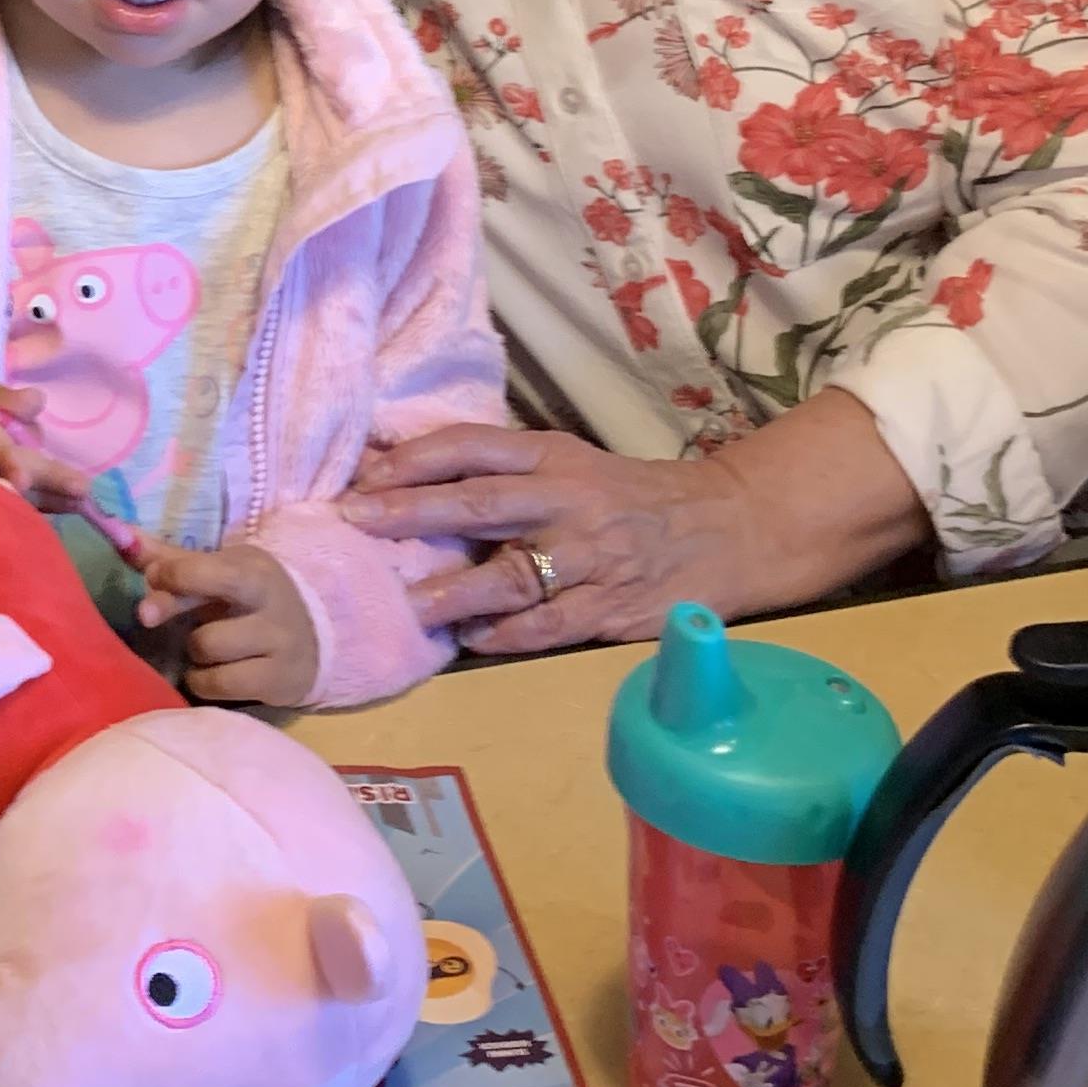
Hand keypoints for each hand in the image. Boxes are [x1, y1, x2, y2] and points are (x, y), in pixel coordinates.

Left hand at [134, 537, 320, 708]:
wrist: (316, 635)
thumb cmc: (252, 599)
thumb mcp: (223, 570)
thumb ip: (173, 559)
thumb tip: (122, 537)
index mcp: (254, 571)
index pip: (201, 572)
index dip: (169, 577)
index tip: (155, 578)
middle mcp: (271, 608)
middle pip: (201, 625)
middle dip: (174, 619)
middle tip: (153, 617)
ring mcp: (279, 647)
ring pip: (206, 653)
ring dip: (194, 652)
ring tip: (206, 646)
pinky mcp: (279, 682)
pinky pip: (219, 686)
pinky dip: (205, 681)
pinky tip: (213, 672)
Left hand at [340, 394, 925, 656]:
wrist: (731, 527)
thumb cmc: (630, 497)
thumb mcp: (570, 464)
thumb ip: (500, 472)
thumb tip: (397, 473)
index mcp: (554, 456)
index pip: (473, 446)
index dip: (414, 459)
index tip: (360, 475)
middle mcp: (569, 500)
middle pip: (481, 502)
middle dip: (413, 511)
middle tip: (356, 521)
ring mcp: (592, 557)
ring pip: (514, 573)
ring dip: (456, 591)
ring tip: (410, 605)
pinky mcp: (612, 608)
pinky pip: (550, 625)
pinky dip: (507, 635)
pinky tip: (471, 641)